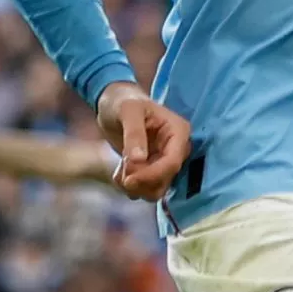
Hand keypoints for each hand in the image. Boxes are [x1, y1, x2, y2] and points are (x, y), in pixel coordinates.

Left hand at [97, 82, 192, 200]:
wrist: (114, 105)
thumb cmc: (123, 102)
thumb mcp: (128, 111)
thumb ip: (134, 134)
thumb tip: (138, 161)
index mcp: (178, 132)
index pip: (172, 162)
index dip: (152, 175)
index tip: (128, 180)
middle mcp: (176, 149)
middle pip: (165, 180)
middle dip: (142, 182)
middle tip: (121, 175)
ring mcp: (164, 161)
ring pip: (156, 189)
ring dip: (135, 188)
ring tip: (120, 172)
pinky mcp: (152, 170)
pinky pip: (145, 189)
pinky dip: (129, 186)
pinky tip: (120, 171)